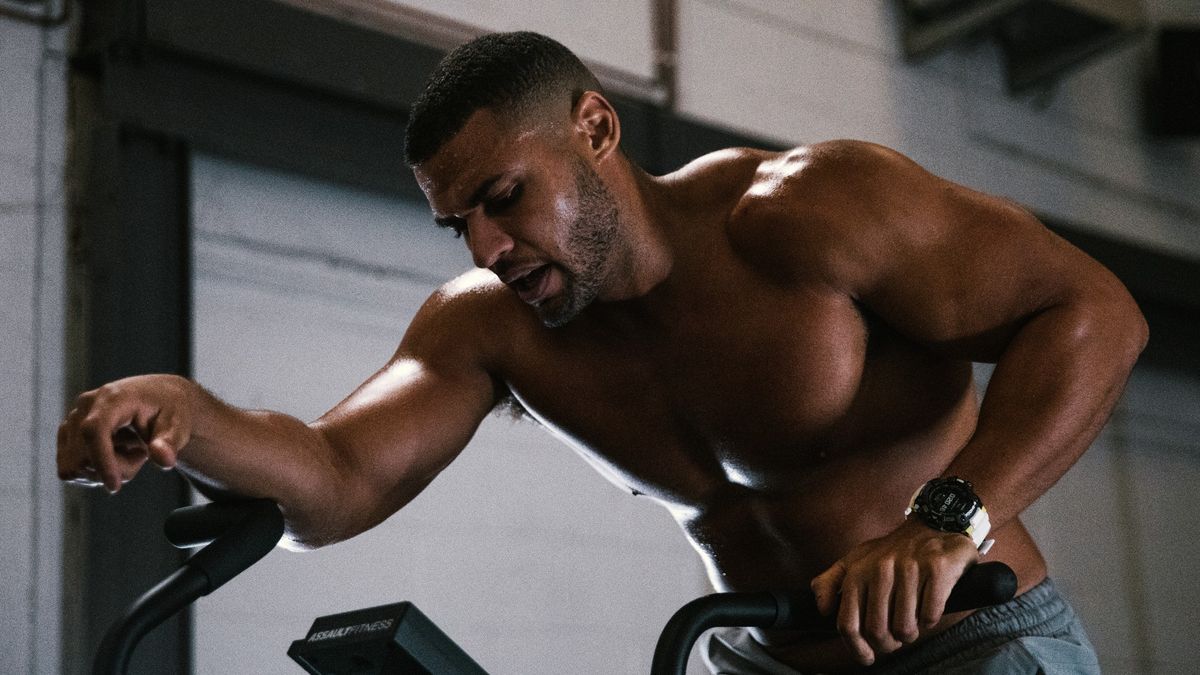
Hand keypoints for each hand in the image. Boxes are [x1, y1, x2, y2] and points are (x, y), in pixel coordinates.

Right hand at [57, 374, 193, 492]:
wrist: (159, 400)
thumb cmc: (170, 411)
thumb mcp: (179, 426)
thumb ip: (170, 444)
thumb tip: (164, 460)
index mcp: (114, 397)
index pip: (94, 430)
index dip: (101, 460)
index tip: (115, 487)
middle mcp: (86, 405)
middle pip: (84, 456)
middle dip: (116, 467)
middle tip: (142, 454)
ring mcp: (73, 419)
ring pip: (75, 466)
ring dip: (105, 469)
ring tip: (128, 450)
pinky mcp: (67, 434)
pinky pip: (71, 468)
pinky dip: (93, 470)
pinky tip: (114, 454)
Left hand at [810, 519, 978, 665]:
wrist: (934, 523)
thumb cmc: (892, 550)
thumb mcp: (855, 560)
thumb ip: (830, 581)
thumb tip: (821, 608)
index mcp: (856, 572)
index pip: (848, 624)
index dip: (856, 649)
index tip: (867, 657)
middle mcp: (880, 569)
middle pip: (877, 631)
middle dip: (889, 644)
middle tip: (897, 638)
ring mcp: (909, 568)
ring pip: (905, 628)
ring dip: (911, 632)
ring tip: (914, 621)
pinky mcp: (937, 568)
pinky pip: (930, 614)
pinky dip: (931, 618)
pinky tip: (929, 607)